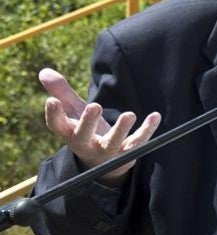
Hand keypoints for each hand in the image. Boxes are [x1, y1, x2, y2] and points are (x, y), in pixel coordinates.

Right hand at [41, 68, 160, 184]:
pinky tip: (155, 116)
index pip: (57, 126)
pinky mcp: (128, 153)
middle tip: (94, 106)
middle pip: (84, 136)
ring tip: (129, 114)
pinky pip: (138, 142)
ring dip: (121, 129)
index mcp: (69, 134)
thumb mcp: (74, 112)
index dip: (53, 115)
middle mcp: (86, 145)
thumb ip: (62, 92)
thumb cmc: (86, 130)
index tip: (52, 101)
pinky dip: (147, 130)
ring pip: (113, 143)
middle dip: (88, 122)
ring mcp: (108, 151)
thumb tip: (44, 72)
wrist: (104, 162)